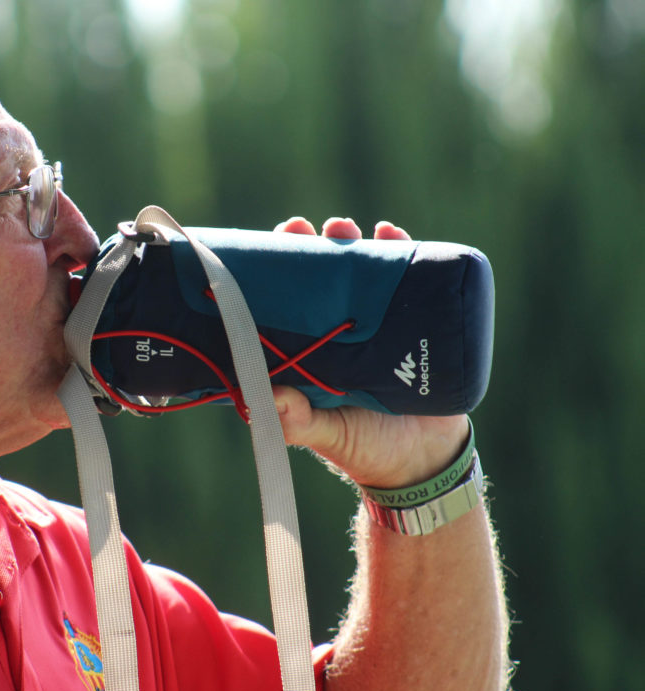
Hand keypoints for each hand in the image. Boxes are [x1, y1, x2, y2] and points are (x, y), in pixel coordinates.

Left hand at [270, 217, 469, 488]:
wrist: (425, 462)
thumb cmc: (363, 449)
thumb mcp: (325, 434)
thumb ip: (296, 422)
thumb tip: (266, 398)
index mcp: (309, 349)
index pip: (288, 302)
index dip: (277, 273)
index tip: (269, 248)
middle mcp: (340, 331)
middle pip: (323, 278)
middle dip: (313, 247)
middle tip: (305, 228)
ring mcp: (379, 325)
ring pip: (364, 273)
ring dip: (354, 241)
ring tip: (347, 227)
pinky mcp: (416, 324)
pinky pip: (409, 283)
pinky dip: (403, 252)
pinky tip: (394, 233)